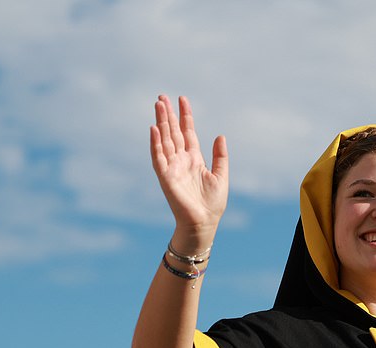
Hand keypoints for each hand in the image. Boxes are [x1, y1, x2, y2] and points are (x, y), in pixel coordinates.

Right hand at [150, 95, 227, 248]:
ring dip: (161, 123)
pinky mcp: (165, 177)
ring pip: (165, 140)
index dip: (185, 116)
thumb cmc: (212, 204)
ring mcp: (172, 167)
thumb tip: (220, 135)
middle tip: (162, 97)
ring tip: (158, 105)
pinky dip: (156, 143)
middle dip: (168, 115)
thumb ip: (220, 156)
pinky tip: (154, 129)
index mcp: (194, 159)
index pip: (187, 132)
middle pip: (173, 132)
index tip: (182, 99)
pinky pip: (158, 157)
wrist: (204, 223)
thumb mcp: (221, 176)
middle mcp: (181, 160)